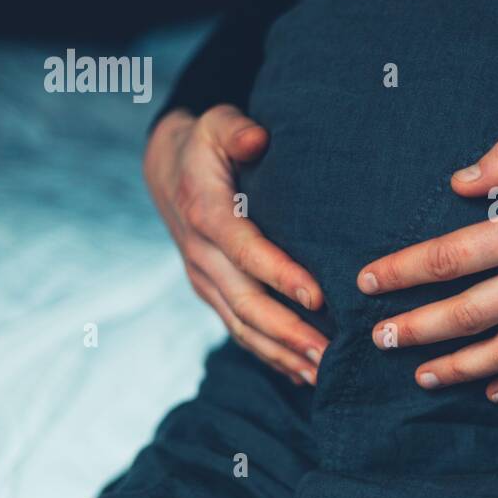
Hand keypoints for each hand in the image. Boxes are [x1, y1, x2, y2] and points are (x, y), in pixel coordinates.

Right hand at [143, 105, 327, 385]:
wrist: (168, 168)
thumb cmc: (206, 144)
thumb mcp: (217, 122)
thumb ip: (237, 130)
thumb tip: (257, 140)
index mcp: (207, 214)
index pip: (246, 251)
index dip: (280, 276)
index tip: (318, 297)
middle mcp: (201, 254)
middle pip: (246, 303)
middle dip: (288, 333)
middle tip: (330, 354)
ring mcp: (203, 278)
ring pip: (241, 326)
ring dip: (281, 353)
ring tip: (322, 374)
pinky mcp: (210, 291)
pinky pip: (238, 330)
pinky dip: (268, 354)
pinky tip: (300, 372)